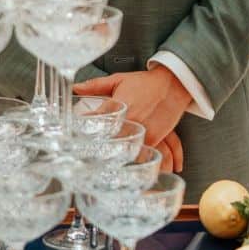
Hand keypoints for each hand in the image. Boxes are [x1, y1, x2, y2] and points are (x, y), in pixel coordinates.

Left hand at [73, 65, 189, 171]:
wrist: (173, 83)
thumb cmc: (146, 82)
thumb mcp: (118, 80)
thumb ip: (95, 85)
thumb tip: (76, 87)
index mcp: (120, 104)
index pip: (98, 118)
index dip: (85, 126)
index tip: (75, 132)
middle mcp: (132, 119)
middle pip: (111, 140)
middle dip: (99, 148)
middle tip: (86, 157)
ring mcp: (145, 131)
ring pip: (127, 151)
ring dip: (118, 159)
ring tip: (107, 169)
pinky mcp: (156, 138)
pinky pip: (144, 155)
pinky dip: (137, 162)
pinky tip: (130, 170)